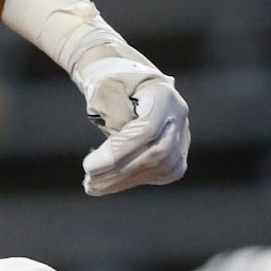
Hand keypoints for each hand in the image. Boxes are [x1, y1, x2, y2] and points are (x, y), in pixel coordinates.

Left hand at [74, 54, 189, 194]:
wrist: (131, 85)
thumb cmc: (113, 84)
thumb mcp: (105, 88)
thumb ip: (112, 112)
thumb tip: (116, 149)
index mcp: (164, 96)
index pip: (147, 130)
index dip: (119, 152)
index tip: (89, 167)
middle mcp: (178, 118)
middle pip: (157, 153)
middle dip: (120, 171)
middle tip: (89, 181)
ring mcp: (182, 137)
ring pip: (160, 168)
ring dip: (123, 181)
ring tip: (92, 186)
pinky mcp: (177, 155)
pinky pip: (159, 174)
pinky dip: (131, 181)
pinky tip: (106, 185)